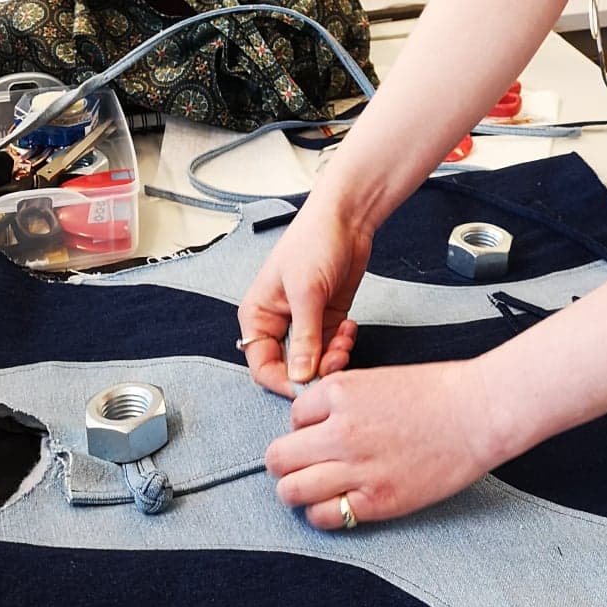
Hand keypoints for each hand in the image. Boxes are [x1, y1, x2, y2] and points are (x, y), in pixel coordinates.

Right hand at [237, 185, 372, 396]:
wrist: (347, 219)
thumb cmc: (314, 241)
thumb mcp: (306, 292)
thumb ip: (303, 338)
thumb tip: (299, 377)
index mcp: (258, 315)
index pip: (262, 366)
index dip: (283, 382)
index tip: (307, 387)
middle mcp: (278, 323)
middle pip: (290, 368)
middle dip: (315, 369)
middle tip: (336, 357)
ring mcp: (304, 322)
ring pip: (314, 361)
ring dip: (333, 357)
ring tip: (345, 338)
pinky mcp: (327, 318)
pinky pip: (331, 347)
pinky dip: (342, 345)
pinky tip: (349, 327)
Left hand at [264, 360, 501, 528]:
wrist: (477, 413)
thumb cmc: (435, 392)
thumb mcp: (376, 380)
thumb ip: (342, 401)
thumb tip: (314, 425)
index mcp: (340, 392)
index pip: (293, 416)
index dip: (306, 426)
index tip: (322, 432)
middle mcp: (339, 430)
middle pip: (279, 456)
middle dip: (288, 461)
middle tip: (304, 466)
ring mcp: (356, 468)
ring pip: (290, 490)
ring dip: (296, 491)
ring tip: (312, 489)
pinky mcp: (376, 500)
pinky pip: (324, 516)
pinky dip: (323, 513)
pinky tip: (338, 503)